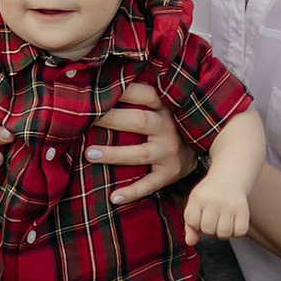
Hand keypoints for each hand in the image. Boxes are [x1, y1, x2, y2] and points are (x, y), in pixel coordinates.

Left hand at [88, 86, 187, 206]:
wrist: (196, 150)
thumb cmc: (166, 123)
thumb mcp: (160, 106)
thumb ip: (140, 97)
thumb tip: (104, 83)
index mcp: (164, 107)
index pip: (145, 94)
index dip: (124, 90)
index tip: (100, 90)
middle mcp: (168, 128)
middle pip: (139, 121)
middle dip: (111, 120)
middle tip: (85, 120)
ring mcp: (169, 153)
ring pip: (140, 154)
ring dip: (114, 154)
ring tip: (89, 154)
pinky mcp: (168, 174)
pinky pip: (149, 185)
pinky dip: (132, 192)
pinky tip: (113, 197)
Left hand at [183, 173, 249, 242]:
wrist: (229, 177)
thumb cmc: (209, 194)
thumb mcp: (195, 203)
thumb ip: (190, 224)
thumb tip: (190, 242)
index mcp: (198, 198)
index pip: (192, 222)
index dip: (196, 224)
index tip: (200, 216)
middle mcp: (214, 200)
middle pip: (208, 230)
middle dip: (209, 229)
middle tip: (213, 218)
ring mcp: (230, 205)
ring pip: (224, 234)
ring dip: (222, 232)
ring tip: (222, 221)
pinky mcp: (243, 210)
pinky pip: (239, 233)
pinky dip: (236, 232)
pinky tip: (233, 222)